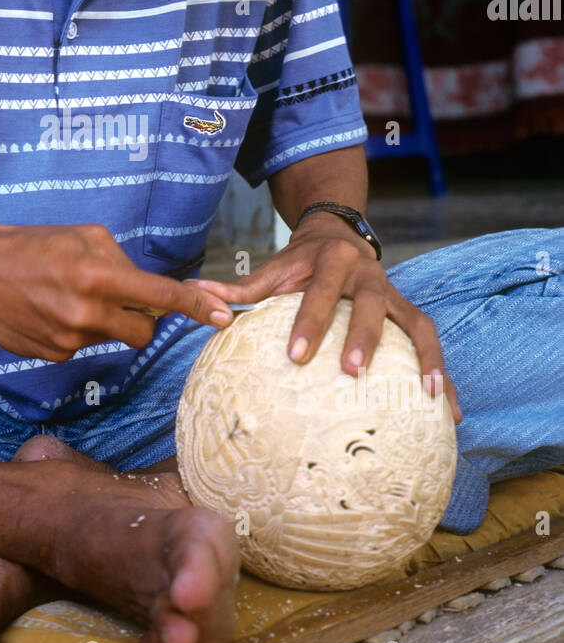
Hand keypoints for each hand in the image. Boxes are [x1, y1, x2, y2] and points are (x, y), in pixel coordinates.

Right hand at [0, 222, 232, 362]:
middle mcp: (86, 312)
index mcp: (97, 275)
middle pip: (142, 333)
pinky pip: (82, 347)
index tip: (221, 317)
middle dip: (140, 320)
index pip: (159, 297)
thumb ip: (122, 262)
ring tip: (69, 298)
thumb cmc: (35, 245)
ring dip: (102, 322)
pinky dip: (76, 332)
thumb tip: (148, 289)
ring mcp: (68, 339)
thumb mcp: (84, 236)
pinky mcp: (53, 355)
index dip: (193, 308)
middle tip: (118, 299)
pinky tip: (50, 312)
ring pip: (110, 339)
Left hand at [188, 215, 461, 423]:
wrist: (338, 234)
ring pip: (418, 323)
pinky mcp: (411, 311)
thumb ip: (238, 288)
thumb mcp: (271, 269)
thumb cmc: (298, 263)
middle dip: (364, 337)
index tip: (295, 355)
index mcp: (331, 261)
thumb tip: (195, 294)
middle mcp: (369, 274)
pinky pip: (432, 341)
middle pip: (372, 305)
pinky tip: (447, 408)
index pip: (320, 291)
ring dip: (426, 359)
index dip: (309, 321)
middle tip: (351, 372)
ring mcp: (395, 293)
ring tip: (428, 396)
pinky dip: (441, 373)